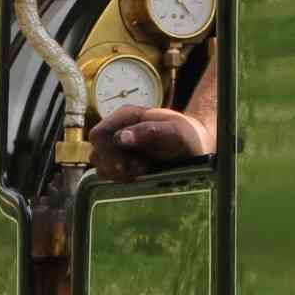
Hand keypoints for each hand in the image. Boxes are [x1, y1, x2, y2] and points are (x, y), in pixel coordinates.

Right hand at [88, 105, 209, 181]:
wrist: (197, 147)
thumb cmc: (187, 135)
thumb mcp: (174, 131)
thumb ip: (149, 131)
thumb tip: (121, 138)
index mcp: (126, 115)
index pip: (98, 135)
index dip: (107, 153)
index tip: (125, 166)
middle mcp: (119, 129)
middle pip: (97, 152)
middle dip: (114, 166)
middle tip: (139, 170)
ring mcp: (119, 146)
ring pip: (101, 165)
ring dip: (118, 174)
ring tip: (142, 172)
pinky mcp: (123, 161)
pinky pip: (110, 173)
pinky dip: (122, 178)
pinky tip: (140, 176)